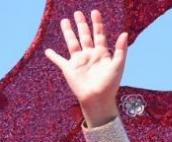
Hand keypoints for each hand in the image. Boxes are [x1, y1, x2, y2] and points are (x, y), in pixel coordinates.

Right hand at [44, 9, 127, 124]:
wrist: (98, 99)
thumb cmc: (110, 85)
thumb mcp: (118, 66)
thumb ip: (120, 50)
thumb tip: (124, 33)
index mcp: (101, 54)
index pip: (99, 34)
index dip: (97, 23)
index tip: (95, 12)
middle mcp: (89, 55)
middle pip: (84, 36)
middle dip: (81, 24)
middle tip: (77, 13)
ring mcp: (79, 61)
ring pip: (72, 43)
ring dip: (68, 32)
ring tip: (64, 21)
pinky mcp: (69, 69)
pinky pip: (59, 61)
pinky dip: (53, 56)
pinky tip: (48, 51)